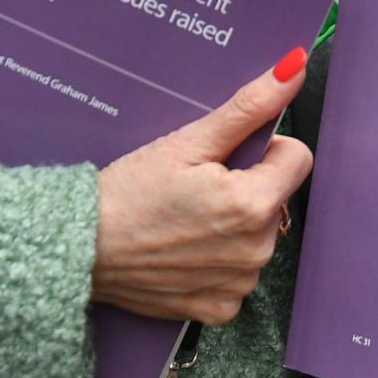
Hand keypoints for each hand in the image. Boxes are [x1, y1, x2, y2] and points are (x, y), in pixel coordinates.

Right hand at [91, 48, 310, 324]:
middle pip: (275, 198)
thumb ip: (249, 106)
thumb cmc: (129, 192)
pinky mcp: (219, 309)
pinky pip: (237, 274)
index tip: (225, 156)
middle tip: (195, 187)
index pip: (297, 158)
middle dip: (246, 186)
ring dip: (233, 225)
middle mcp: (255, 251)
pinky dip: (216, 262)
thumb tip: (295, 68)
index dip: (264, 149)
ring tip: (183, 218)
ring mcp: (238, 284)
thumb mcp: (188, 141)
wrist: (81, 249)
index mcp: (253, 205)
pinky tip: (181, 250)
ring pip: (257, 236)